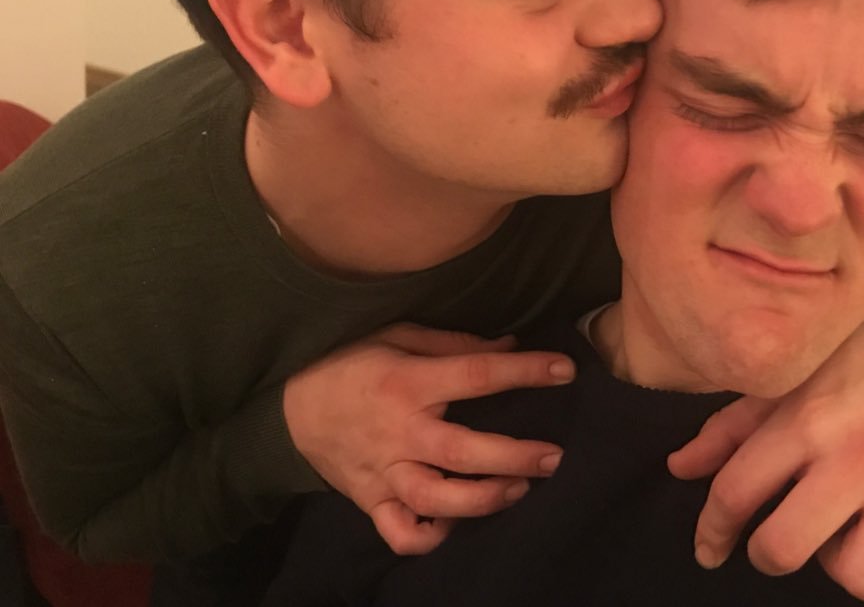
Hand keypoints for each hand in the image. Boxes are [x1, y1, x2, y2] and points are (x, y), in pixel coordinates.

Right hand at [283, 322, 574, 553]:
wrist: (290, 405)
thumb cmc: (352, 361)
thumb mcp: (398, 334)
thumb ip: (455, 343)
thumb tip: (510, 346)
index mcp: (408, 382)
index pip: (476, 375)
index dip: (524, 371)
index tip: (564, 369)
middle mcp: (399, 431)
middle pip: (463, 451)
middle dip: (514, 455)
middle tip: (554, 456)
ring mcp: (384, 472)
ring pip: (436, 500)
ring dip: (483, 500)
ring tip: (518, 489)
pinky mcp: (371, 500)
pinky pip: (401, 533)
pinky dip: (429, 538)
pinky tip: (455, 524)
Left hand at [667, 298, 863, 599]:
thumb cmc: (860, 359)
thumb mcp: (791, 380)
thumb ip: (733, 427)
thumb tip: (679, 468)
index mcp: (807, 419)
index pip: (736, 491)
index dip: (712, 529)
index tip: (709, 546)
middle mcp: (859, 455)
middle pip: (787, 549)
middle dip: (769, 554)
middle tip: (779, 539)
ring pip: (859, 578)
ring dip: (843, 560)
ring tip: (846, 526)